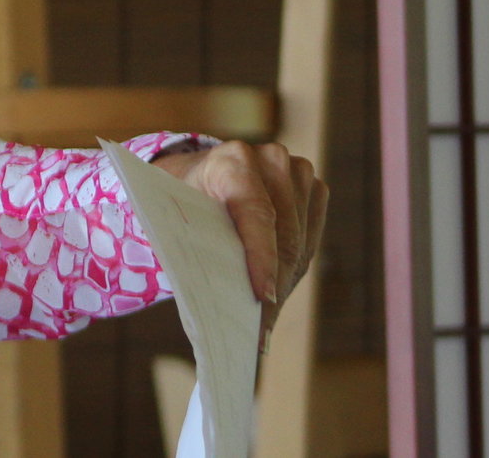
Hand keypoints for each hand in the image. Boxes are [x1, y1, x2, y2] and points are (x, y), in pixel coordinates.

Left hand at [151, 140, 328, 337]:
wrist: (196, 176)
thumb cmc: (182, 202)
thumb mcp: (178, 218)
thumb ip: (199, 245)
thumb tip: (230, 301)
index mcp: (230, 161)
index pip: (256, 214)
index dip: (262, 259)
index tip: (263, 297)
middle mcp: (269, 160)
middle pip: (283, 235)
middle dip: (273, 284)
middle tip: (259, 328)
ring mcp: (295, 171)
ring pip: (300, 242)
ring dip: (284, 280)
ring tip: (264, 315)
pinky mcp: (310, 187)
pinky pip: (310, 238)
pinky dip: (293, 266)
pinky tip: (275, 287)